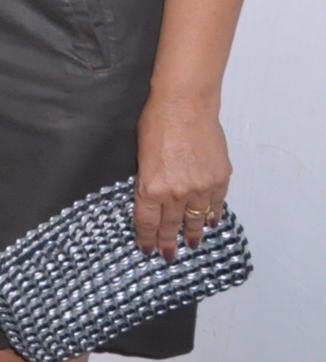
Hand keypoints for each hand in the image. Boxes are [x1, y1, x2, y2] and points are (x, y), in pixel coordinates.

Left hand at [134, 94, 232, 258]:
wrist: (185, 105)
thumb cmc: (157, 122)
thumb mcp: (141, 156)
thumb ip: (149, 181)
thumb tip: (154, 198)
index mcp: (151, 187)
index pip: (148, 222)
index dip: (148, 238)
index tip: (148, 250)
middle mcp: (177, 192)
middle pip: (171, 225)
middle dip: (169, 242)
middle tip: (169, 255)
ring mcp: (201, 187)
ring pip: (196, 219)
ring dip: (193, 233)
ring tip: (191, 244)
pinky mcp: (220, 178)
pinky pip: (216, 204)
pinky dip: (212, 214)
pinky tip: (210, 222)